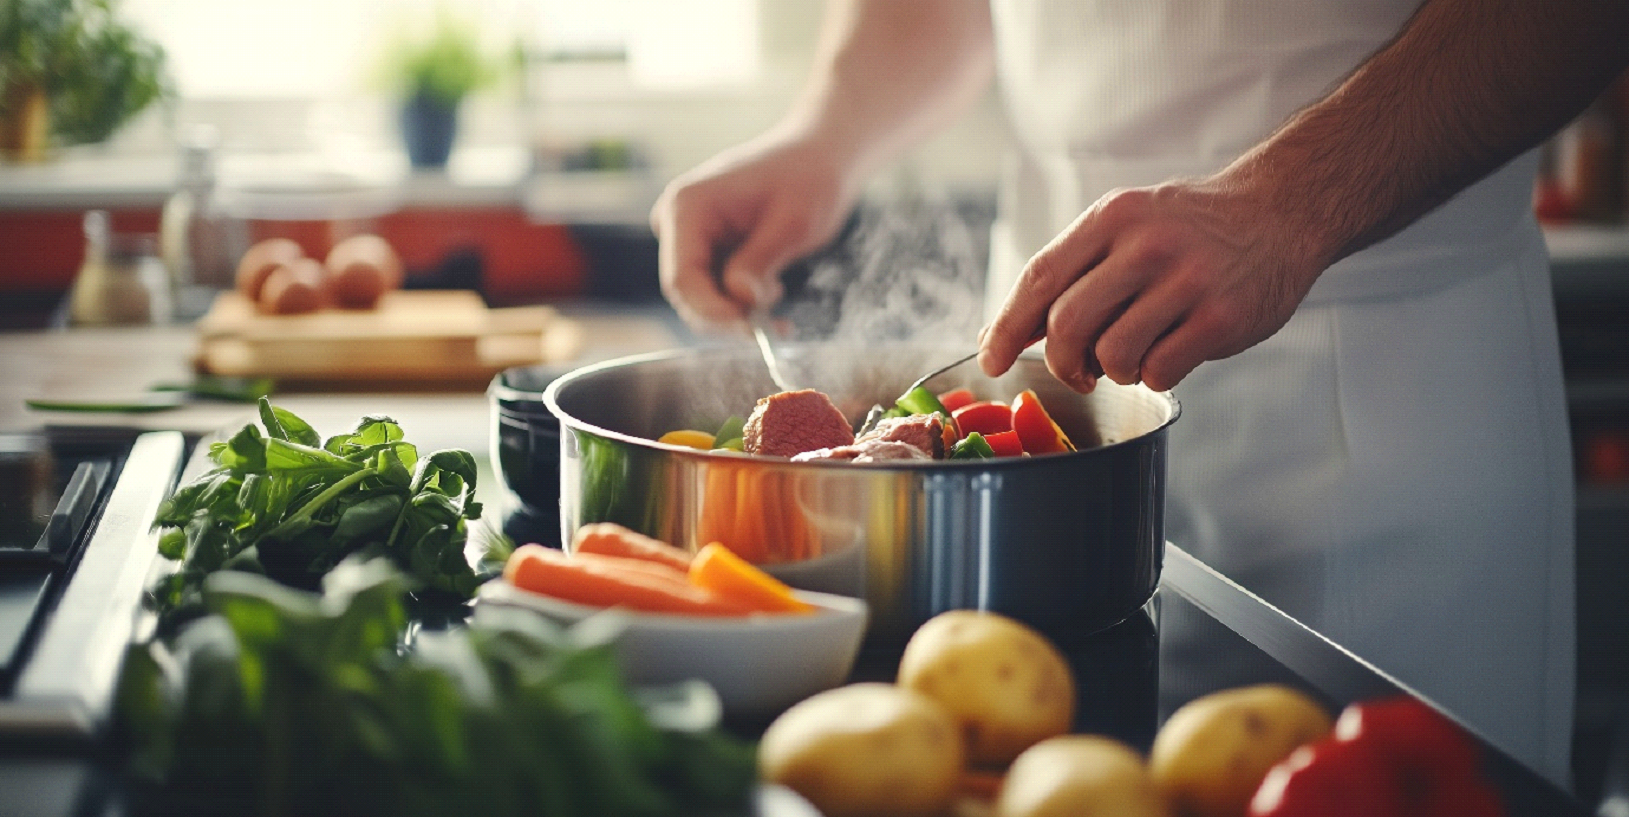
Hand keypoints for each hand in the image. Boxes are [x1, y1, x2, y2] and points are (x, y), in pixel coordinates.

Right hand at [650, 133, 861, 332]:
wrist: (818, 156)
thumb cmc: (808, 179)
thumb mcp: (793, 223)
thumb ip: (761, 261)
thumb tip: (740, 300)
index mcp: (688, 207)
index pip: (682, 279)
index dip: (712, 312)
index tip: (751, 329)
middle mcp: (677, 220)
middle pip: (688, 293)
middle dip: (728, 316)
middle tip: (774, 328)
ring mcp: (690, 235)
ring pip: (702, 295)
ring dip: (739, 311)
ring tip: (779, 295)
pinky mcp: (707, 247)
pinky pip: (715, 288)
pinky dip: (743, 301)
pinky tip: (774, 291)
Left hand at [977, 175, 1328, 392]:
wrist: (1280, 212)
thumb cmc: (1189, 230)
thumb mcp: (1124, 228)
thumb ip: (1070, 275)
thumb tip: (999, 335)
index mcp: (1111, 218)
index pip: (1039, 278)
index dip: (1007, 326)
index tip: (991, 359)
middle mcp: (1147, 244)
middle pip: (1067, 324)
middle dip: (1062, 361)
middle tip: (1078, 370)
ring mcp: (1187, 281)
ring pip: (1112, 355)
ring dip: (1113, 371)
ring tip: (1133, 354)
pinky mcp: (1221, 317)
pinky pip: (1159, 371)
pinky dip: (1153, 376)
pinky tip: (1168, 354)